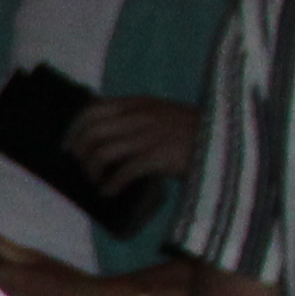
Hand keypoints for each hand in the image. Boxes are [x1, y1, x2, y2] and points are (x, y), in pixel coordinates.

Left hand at [60, 93, 205, 194]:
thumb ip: (136, 117)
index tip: (67, 144)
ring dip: (92, 170)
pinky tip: (108, 192)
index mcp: (138, 103)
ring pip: (102, 152)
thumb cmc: (194, 130)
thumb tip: (106, 135)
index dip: (74, 129)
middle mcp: (138, 117)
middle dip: (79, 151)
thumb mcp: (162, 112)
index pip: (92, 110)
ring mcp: (147, 136)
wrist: (227, 140)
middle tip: (79, 165)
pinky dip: (109, 184)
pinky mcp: (156, 157)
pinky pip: (121, 172)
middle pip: (92, 132)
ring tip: (96, 181)